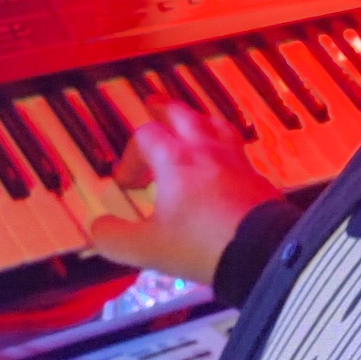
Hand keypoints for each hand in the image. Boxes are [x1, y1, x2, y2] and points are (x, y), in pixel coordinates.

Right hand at [86, 99, 280, 284]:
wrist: (263, 253)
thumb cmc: (204, 245)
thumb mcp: (147, 248)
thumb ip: (114, 238)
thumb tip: (97, 229)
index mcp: (175, 159)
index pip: (146, 137)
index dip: (130, 156)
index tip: (128, 182)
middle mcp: (206, 151)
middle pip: (182, 114)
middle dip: (164, 109)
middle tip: (153, 105)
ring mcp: (235, 160)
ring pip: (214, 124)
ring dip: (197, 121)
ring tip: (191, 124)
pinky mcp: (256, 176)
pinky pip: (236, 148)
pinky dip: (223, 146)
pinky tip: (222, 162)